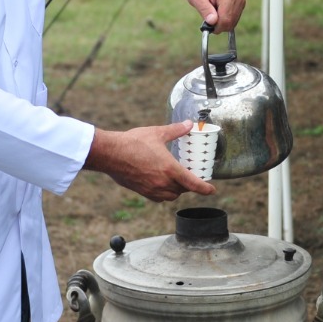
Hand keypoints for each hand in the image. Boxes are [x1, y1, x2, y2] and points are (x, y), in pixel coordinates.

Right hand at [85, 122, 214, 201]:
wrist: (110, 154)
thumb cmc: (132, 142)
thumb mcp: (157, 133)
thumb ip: (175, 130)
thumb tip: (188, 124)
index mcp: (170, 169)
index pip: (193, 184)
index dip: (205, 188)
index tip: (212, 190)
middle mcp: (162, 183)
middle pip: (183, 190)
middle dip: (189, 186)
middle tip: (192, 177)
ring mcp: (151, 189)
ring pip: (171, 196)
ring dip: (177, 191)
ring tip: (177, 181)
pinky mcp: (141, 191)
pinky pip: (158, 197)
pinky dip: (164, 193)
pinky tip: (161, 185)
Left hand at [179, 0, 245, 30]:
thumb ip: (205, 9)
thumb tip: (213, 22)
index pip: (226, 19)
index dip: (215, 26)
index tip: (205, 25)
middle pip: (231, 22)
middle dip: (218, 24)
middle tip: (207, 17)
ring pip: (233, 22)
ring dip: (220, 21)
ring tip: (212, 10)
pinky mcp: (240, 3)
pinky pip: (233, 19)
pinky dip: (224, 19)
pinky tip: (217, 10)